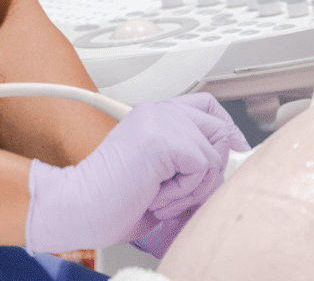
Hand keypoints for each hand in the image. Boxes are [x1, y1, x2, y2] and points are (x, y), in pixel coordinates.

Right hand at [23, 95, 234, 253]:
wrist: (77, 206)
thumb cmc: (109, 201)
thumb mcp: (157, 177)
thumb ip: (185, 163)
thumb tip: (222, 168)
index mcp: (153, 117)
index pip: (205, 106)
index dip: (225, 126)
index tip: (236, 145)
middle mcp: (157, 112)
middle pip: (217, 126)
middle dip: (211, 168)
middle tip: (184, 192)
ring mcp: (159, 121)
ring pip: (212, 154)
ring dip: (191, 188)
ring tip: (159, 195)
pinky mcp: (162, 139)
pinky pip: (201, 166)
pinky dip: (184, 190)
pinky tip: (155, 194)